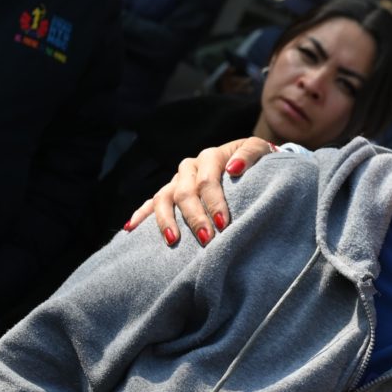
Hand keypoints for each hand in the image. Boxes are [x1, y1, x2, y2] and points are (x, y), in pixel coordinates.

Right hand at [124, 137, 277, 245]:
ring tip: (172, 241)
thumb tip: (233, 169)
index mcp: (210, 157)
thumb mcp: (260, 150)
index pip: (207, 181)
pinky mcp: (170, 192)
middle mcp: (189, 167)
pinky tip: (130, 229)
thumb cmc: (257, 161)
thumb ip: (249, 155)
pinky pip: (151, 203)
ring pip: (163, 198)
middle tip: (207, 239)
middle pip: (185, 193)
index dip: (214, 202)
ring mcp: (177, 180)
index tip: (223, 223)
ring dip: (166, 220)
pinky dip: (140, 214)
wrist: (250, 164)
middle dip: (195, 217)